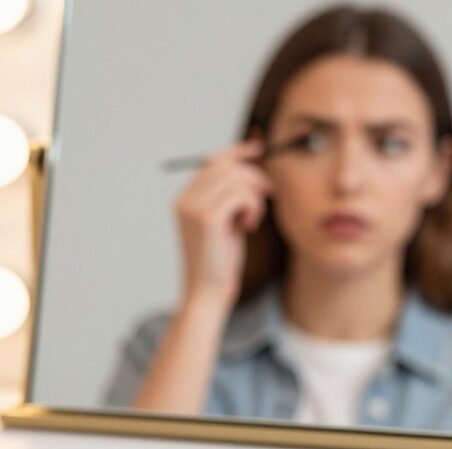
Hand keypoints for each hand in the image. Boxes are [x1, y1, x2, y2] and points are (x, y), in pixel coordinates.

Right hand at [173, 140, 271, 309]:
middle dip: (253, 176)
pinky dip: (253, 207)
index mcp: (183, 200)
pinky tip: (248, 226)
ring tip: (252, 220)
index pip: (212, 162)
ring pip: (236, 178)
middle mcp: (183, 200)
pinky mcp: (207, 219)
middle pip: (225, 166)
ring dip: (254, 196)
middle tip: (268, 195)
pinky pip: (241, 194)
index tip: (260, 149)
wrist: (207, 295)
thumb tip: (252, 165)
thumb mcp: (226, 223)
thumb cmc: (220, 264)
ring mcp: (192, 208)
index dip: (237, 152)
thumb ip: (232, 197)